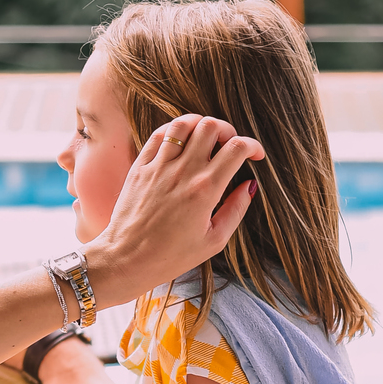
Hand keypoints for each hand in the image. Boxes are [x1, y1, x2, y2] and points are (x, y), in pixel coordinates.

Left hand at [88, 115, 265, 307]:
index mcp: (205, 190)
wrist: (127, 259)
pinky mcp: (140, 167)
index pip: (237, 148)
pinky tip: (181, 142)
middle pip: (210, 126)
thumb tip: (249, 185)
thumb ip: (236, 209)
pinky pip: (158, 135)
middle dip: (227, 130)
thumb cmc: (171, 256)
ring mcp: (158, 167)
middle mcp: (182, 172)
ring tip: (206, 138)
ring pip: (183, 124)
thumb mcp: (214, 241)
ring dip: (200, 124)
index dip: (253, 145)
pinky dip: (174, 131)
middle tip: (230, 145)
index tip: (256, 155)